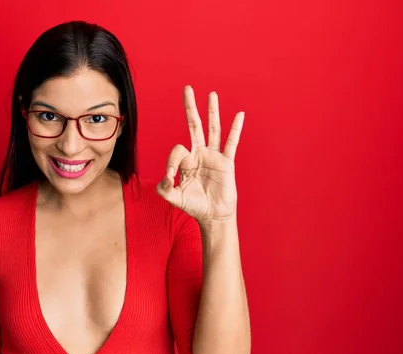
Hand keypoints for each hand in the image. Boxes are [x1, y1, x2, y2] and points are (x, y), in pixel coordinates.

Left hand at [157, 86, 244, 223]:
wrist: (213, 216)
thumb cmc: (194, 206)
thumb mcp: (173, 198)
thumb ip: (164, 189)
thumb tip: (166, 176)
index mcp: (186, 161)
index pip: (177, 150)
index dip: (172, 162)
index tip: (171, 178)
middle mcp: (200, 154)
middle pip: (194, 125)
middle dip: (190, 107)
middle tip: (187, 88)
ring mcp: (214, 156)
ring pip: (213, 129)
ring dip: (212, 112)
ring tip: (212, 94)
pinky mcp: (226, 163)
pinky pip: (231, 143)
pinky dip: (235, 129)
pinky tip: (239, 115)